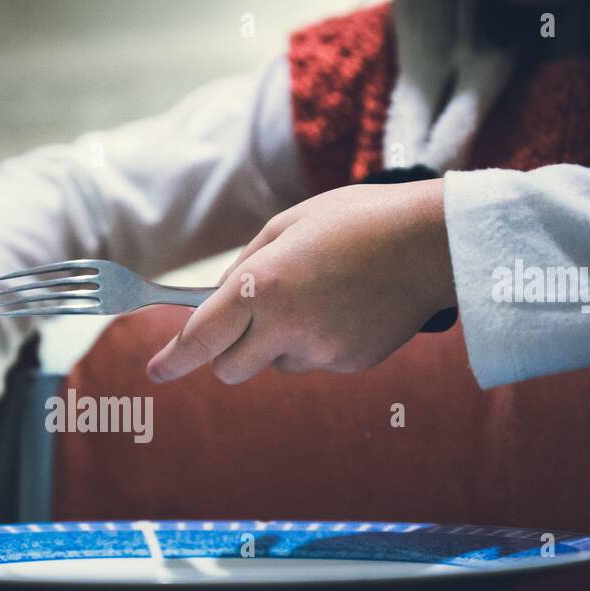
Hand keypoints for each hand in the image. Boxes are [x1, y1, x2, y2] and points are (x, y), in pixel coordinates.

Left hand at [146, 179, 455, 383]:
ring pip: (276, 364)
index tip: (156, 370)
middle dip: (226, 354)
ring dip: (279, 343)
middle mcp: (287, 328)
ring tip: (319, 296)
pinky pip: (316, 361)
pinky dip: (318, 341)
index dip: (173, 359)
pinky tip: (347, 306)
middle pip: (230, 370)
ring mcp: (321, 351)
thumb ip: (247, 266)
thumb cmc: (357, 220)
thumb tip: (219, 299)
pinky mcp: (350, 364)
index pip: (202, 338)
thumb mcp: (288, 225)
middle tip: (246, 323)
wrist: (433, 242)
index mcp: (263, 287)